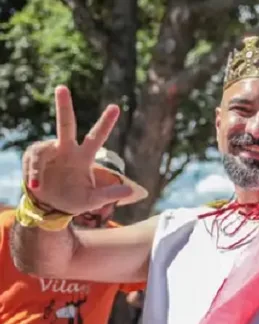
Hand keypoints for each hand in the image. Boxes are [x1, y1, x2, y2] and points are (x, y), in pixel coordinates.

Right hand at [22, 86, 131, 213]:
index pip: (97, 136)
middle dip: (63, 106)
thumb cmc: (74, 199)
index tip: (116, 107)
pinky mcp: (34, 157)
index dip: (106, 123)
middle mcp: (67, 149)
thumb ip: (109, 194)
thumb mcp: (93, 200)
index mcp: (84, 156)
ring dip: (37, 168)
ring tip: (36, 185)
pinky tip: (35, 185)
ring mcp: (50, 151)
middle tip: (61, 87)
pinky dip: (33, 174)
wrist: (51, 206)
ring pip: (42, 150)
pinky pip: (34, 161)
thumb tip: (130, 192)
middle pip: (65, 124)